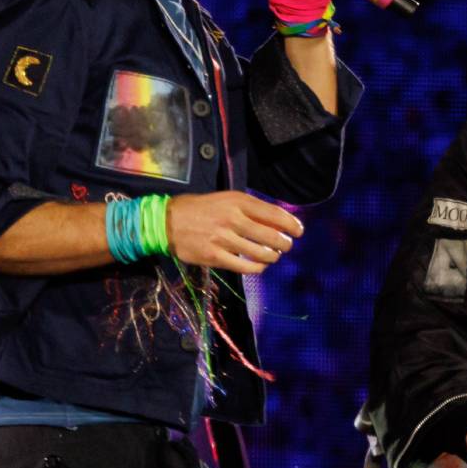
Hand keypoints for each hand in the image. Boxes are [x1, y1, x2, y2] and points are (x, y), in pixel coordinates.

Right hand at [165, 190, 302, 274]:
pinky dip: (257, 268)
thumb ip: (250, 208)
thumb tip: (279, 221)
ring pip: (261, 253)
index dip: (291, 224)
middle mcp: (232, 218)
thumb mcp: (226, 199)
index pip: (274, 214)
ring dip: (272, 257)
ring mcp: (223, 238)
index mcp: (238, 202)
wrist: (168, 221)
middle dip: (285, 244)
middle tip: (286, 246)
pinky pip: (245, 267)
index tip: (299, 231)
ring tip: (273, 256)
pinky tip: (259, 266)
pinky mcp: (214, 256)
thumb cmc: (201, 208)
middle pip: (271, 235)